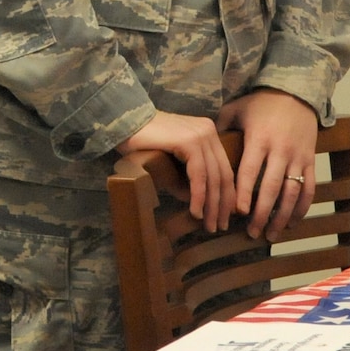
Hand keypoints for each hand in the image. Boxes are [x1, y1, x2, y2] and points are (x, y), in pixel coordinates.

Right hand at [119, 111, 236, 230]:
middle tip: (219, 227)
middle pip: (223, 174)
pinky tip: (196, 212)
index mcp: (207, 133)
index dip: (227, 195)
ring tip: (208, 225)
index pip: (224, 168)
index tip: (224, 217)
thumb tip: (199, 205)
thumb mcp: (171, 162)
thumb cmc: (142, 143)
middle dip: (222, 205)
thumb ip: (186, 180)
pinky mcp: (189, 141)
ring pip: (213, 177)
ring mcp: (200, 134)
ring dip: (212, 205)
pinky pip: (199, 175)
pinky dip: (199, 196)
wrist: (122, 123)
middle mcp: (208, 131)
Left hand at [217, 89, 318, 239]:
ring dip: (282, 216)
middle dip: (262, 213)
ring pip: (292, 192)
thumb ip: (220, 127)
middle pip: (271, 187)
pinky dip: (302, 207)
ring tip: (271, 234)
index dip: (245, 193)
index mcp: (259, 138)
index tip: (239, 213)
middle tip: (252, 233)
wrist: (296, 92)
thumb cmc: (261, 103)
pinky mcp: (311, 159)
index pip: (250, 170)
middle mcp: (280, 150)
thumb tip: (200, 146)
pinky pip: (310, 188)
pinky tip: (292, 222)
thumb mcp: (237, 109)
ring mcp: (298, 156)